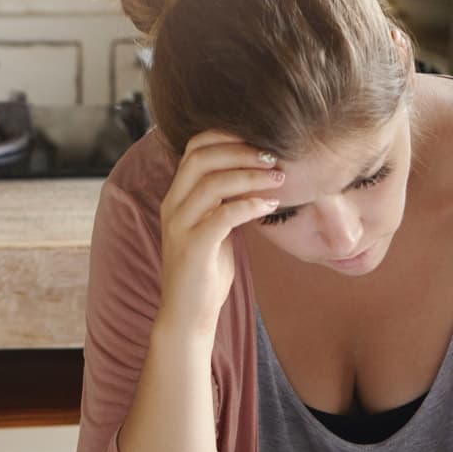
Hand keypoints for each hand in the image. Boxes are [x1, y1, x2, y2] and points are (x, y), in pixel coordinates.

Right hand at [156, 130, 286, 335]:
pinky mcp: (193, 247)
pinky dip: (250, 205)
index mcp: (177, 196)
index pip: (194, 148)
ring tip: (280, 180)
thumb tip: (254, 176)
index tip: (260, 141)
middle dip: (241, 151)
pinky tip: (271, 205)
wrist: (189, 314)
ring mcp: (179, 226)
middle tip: (274, 157)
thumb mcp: (215, 228)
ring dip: (251, 176)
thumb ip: (224, 201)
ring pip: (213, 183)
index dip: (226, 137)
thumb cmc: (206, 271)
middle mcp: (172, 205)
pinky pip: (223, 215)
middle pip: (201, 157)